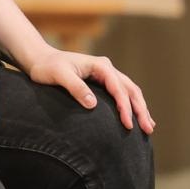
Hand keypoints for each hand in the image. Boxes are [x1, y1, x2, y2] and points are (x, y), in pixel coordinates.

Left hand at [21, 46, 154, 133]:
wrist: (40, 60)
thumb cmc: (47, 67)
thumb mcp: (59, 75)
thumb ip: (75, 87)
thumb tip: (92, 104)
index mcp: (100, 66)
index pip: (118, 88)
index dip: (125, 107)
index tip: (128, 124)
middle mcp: (106, 68)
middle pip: (130, 89)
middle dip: (140, 109)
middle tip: (148, 129)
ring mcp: (106, 75)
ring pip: (130, 91)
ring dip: (140, 108)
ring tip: (149, 127)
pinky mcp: (102, 82)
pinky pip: (122, 94)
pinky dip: (131, 105)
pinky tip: (136, 118)